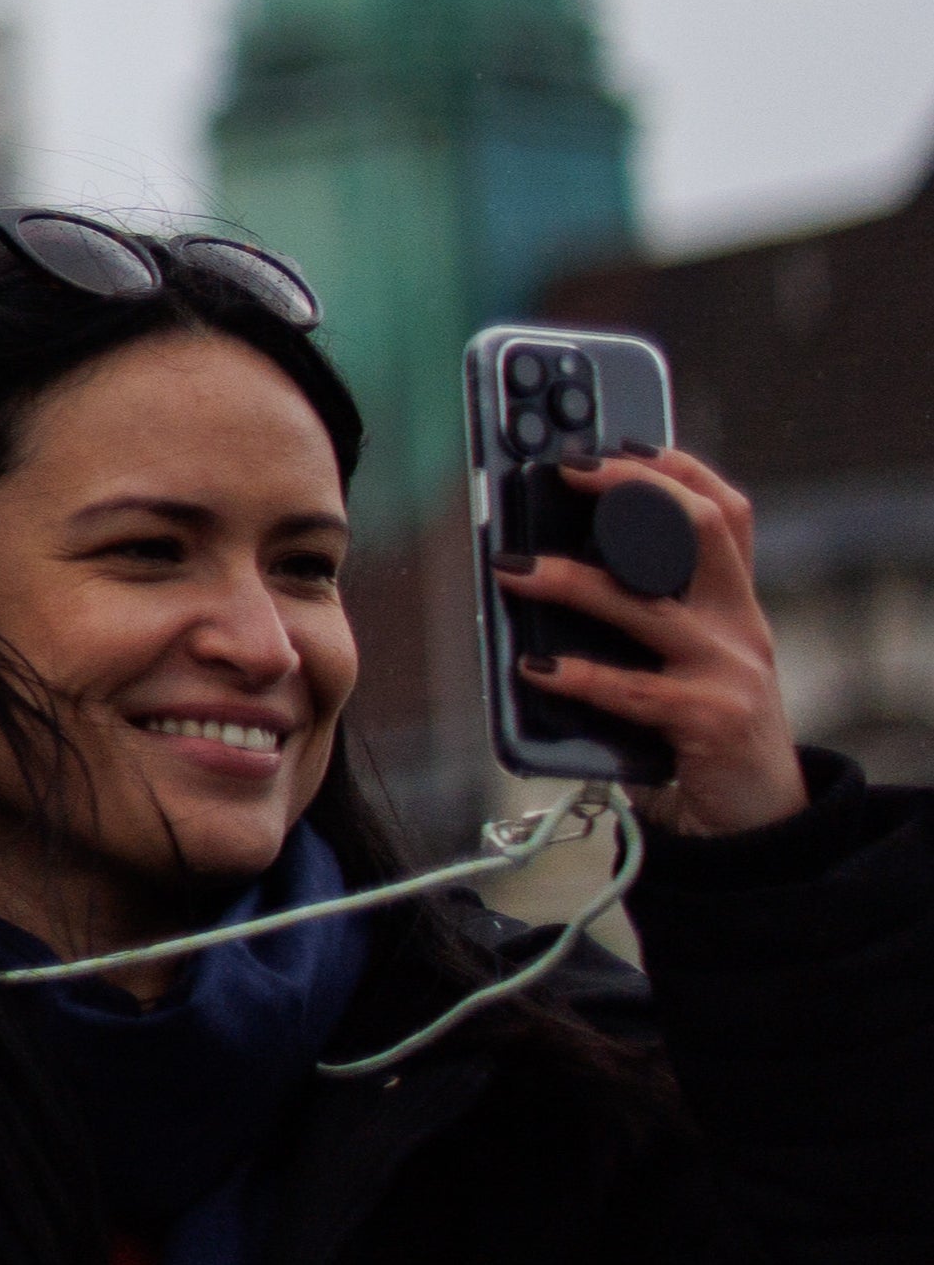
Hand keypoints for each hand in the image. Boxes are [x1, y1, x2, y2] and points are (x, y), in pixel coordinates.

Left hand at [514, 449, 806, 839]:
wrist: (755, 821)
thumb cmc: (696, 731)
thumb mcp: (680, 662)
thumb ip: (638, 618)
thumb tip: (535, 565)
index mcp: (735, 604)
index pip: (726, 512)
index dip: (673, 468)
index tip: (612, 443)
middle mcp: (740, 627)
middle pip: (701, 529)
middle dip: (631, 488)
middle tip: (563, 472)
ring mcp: (730, 671)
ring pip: (646, 605)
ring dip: (570, 580)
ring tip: (510, 568)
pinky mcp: (709, 720)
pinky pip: (630, 689)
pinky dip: (574, 675)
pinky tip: (531, 669)